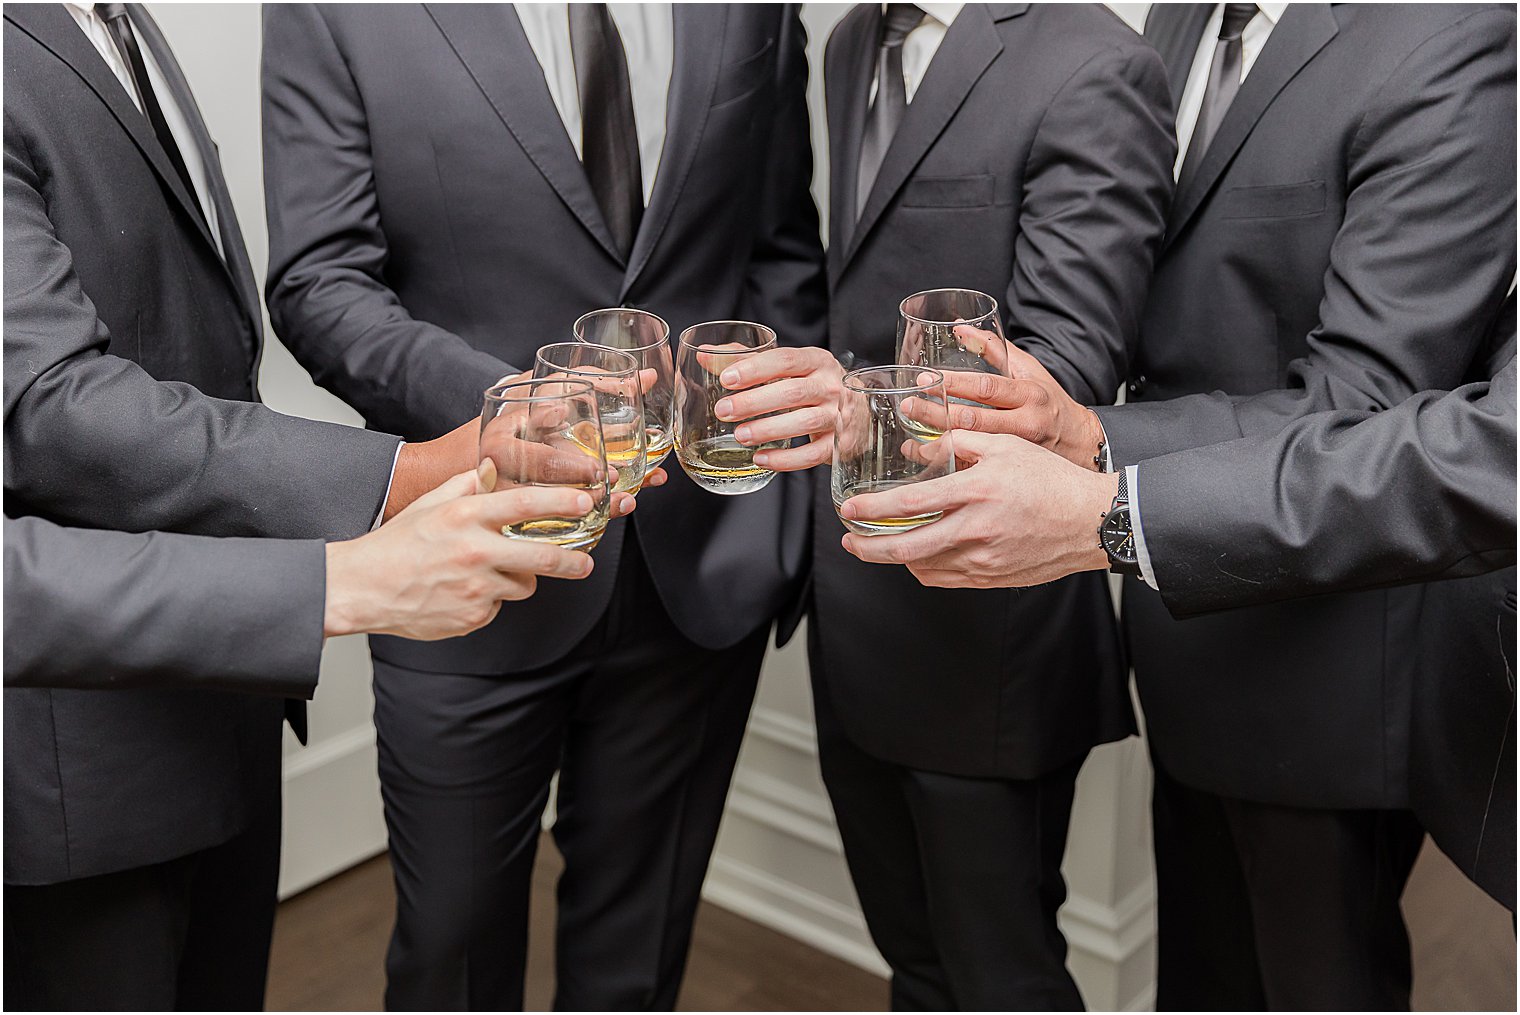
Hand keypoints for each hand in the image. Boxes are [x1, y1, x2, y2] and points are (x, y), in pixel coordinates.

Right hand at [325, 471, 595, 640]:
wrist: (362, 587)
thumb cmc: (396, 544)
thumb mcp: (429, 503)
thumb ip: (465, 484)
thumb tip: (492, 466)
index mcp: (465, 517)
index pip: (525, 505)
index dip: (562, 503)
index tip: (586, 502)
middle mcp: (474, 552)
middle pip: (542, 557)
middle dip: (572, 562)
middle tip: (584, 563)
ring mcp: (474, 588)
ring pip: (523, 585)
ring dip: (517, 580)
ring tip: (488, 573)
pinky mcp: (472, 616)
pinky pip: (498, 607)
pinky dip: (489, 601)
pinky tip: (463, 592)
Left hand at [711, 346, 845, 471]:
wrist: (858, 411)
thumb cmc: (811, 384)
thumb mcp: (787, 366)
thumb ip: (746, 359)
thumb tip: (705, 356)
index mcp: (816, 360)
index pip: (785, 360)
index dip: (755, 369)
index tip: (727, 379)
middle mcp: (830, 385)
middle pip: (792, 392)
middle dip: (754, 402)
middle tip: (723, 411)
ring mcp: (838, 416)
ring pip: (804, 422)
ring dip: (768, 430)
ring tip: (739, 436)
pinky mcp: (839, 445)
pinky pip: (812, 454)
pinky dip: (785, 459)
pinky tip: (760, 459)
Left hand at [838, 430, 1117, 588]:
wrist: (1092, 523)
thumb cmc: (1052, 480)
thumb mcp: (1007, 446)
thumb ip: (963, 440)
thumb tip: (928, 444)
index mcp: (977, 491)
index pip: (911, 504)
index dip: (873, 509)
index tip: (849, 508)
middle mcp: (976, 529)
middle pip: (907, 548)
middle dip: (869, 547)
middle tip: (849, 541)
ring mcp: (983, 559)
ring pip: (923, 567)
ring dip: (896, 558)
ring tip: (881, 544)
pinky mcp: (991, 578)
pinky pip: (945, 578)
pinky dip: (924, 569)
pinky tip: (918, 556)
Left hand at [900, 335, 1104, 470]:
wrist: (1082, 444)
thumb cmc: (1050, 403)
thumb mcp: (1030, 372)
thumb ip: (995, 349)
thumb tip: (960, 327)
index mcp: (1029, 394)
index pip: (986, 387)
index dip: (954, 383)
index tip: (926, 378)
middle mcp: (1024, 423)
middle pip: (973, 419)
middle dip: (936, 413)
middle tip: (908, 405)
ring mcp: (1018, 451)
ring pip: (971, 449)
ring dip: (936, 446)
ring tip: (908, 441)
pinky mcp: (1011, 471)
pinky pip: (974, 470)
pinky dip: (948, 466)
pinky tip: (925, 462)